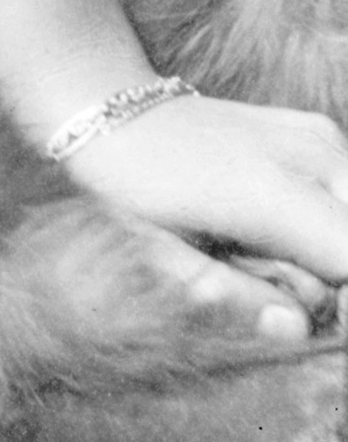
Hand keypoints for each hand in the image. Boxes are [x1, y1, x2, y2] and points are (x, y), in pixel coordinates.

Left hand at [57, 91, 347, 346]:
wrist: (117, 113)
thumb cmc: (137, 193)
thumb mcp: (170, 257)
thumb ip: (238, 298)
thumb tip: (296, 328)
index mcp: (272, 193)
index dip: (344, 307)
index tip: (309, 315)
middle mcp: (310, 154)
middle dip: (334, 280)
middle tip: (271, 279)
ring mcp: (320, 136)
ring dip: (331, 250)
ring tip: (263, 246)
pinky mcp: (320, 132)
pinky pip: (347, 196)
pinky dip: (328, 221)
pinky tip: (276, 218)